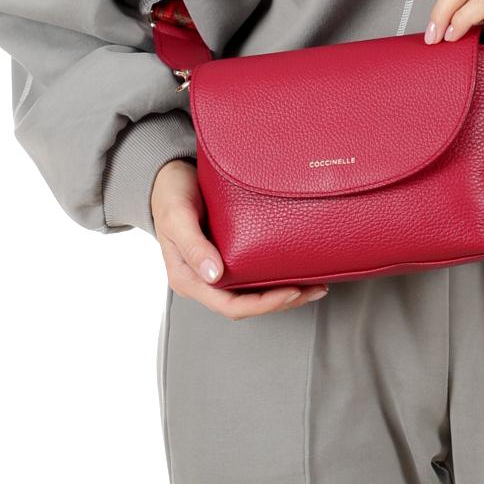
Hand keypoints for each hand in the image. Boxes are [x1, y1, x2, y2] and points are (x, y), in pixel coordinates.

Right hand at [150, 159, 327, 318]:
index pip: (230, 306)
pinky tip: (296, 269)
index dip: (263, 304)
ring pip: (252, 293)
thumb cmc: (170, 196)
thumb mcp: (177, 217)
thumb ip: (193, 246)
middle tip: (316, 289)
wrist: (167, 177)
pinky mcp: (227, 257)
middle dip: (282, 301)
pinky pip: (253, 275)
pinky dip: (276, 276)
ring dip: (284, 293)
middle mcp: (204, 281)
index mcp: (189, 280)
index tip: (291, 292)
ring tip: (315, 284)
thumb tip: (214, 275)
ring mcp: (216, 271)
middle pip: (247, 304)